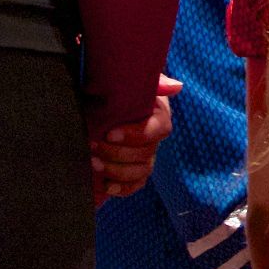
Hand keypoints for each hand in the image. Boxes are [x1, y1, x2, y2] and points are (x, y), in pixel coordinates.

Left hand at [91, 75, 181, 200]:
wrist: (92, 104)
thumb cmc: (113, 89)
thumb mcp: (129, 80)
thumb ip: (154, 81)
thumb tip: (176, 87)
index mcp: (157, 113)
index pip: (159, 129)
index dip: (136, 135)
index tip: (110, 133)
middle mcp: (153, 137)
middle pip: (148, 153)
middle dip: (118, 153)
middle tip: (93, 146)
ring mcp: (145, 156)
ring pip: (142, 171)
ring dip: (117, 170)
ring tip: (93, 162)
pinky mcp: (132, 173)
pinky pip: (135, 186)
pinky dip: (121, 188)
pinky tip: (104, 184)